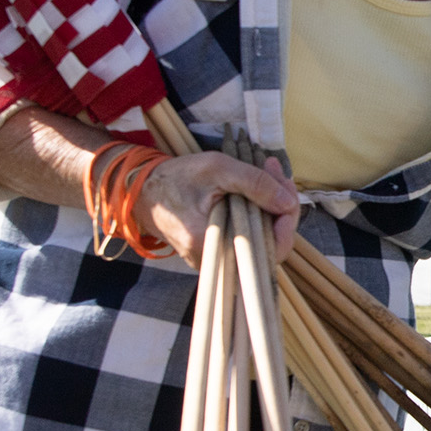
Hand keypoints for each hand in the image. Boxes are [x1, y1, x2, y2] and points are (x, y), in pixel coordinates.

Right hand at [137, 152, 299, 267]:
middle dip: (281, 206)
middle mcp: (218, 262)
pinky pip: (248, 235)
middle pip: (270, 245)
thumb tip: (288, 202)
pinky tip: (257, 187)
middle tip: (276, 172)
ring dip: (271, 206)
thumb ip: (254, 183)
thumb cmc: (175, 179)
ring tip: (268, 173)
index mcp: (214, 246)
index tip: (286, 188)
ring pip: (261, 239)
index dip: (287, 221)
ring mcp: (219, 259)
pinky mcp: (220, 250)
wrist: (142, 193)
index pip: (270, 250)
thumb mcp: (216, 168)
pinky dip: (257, 211)